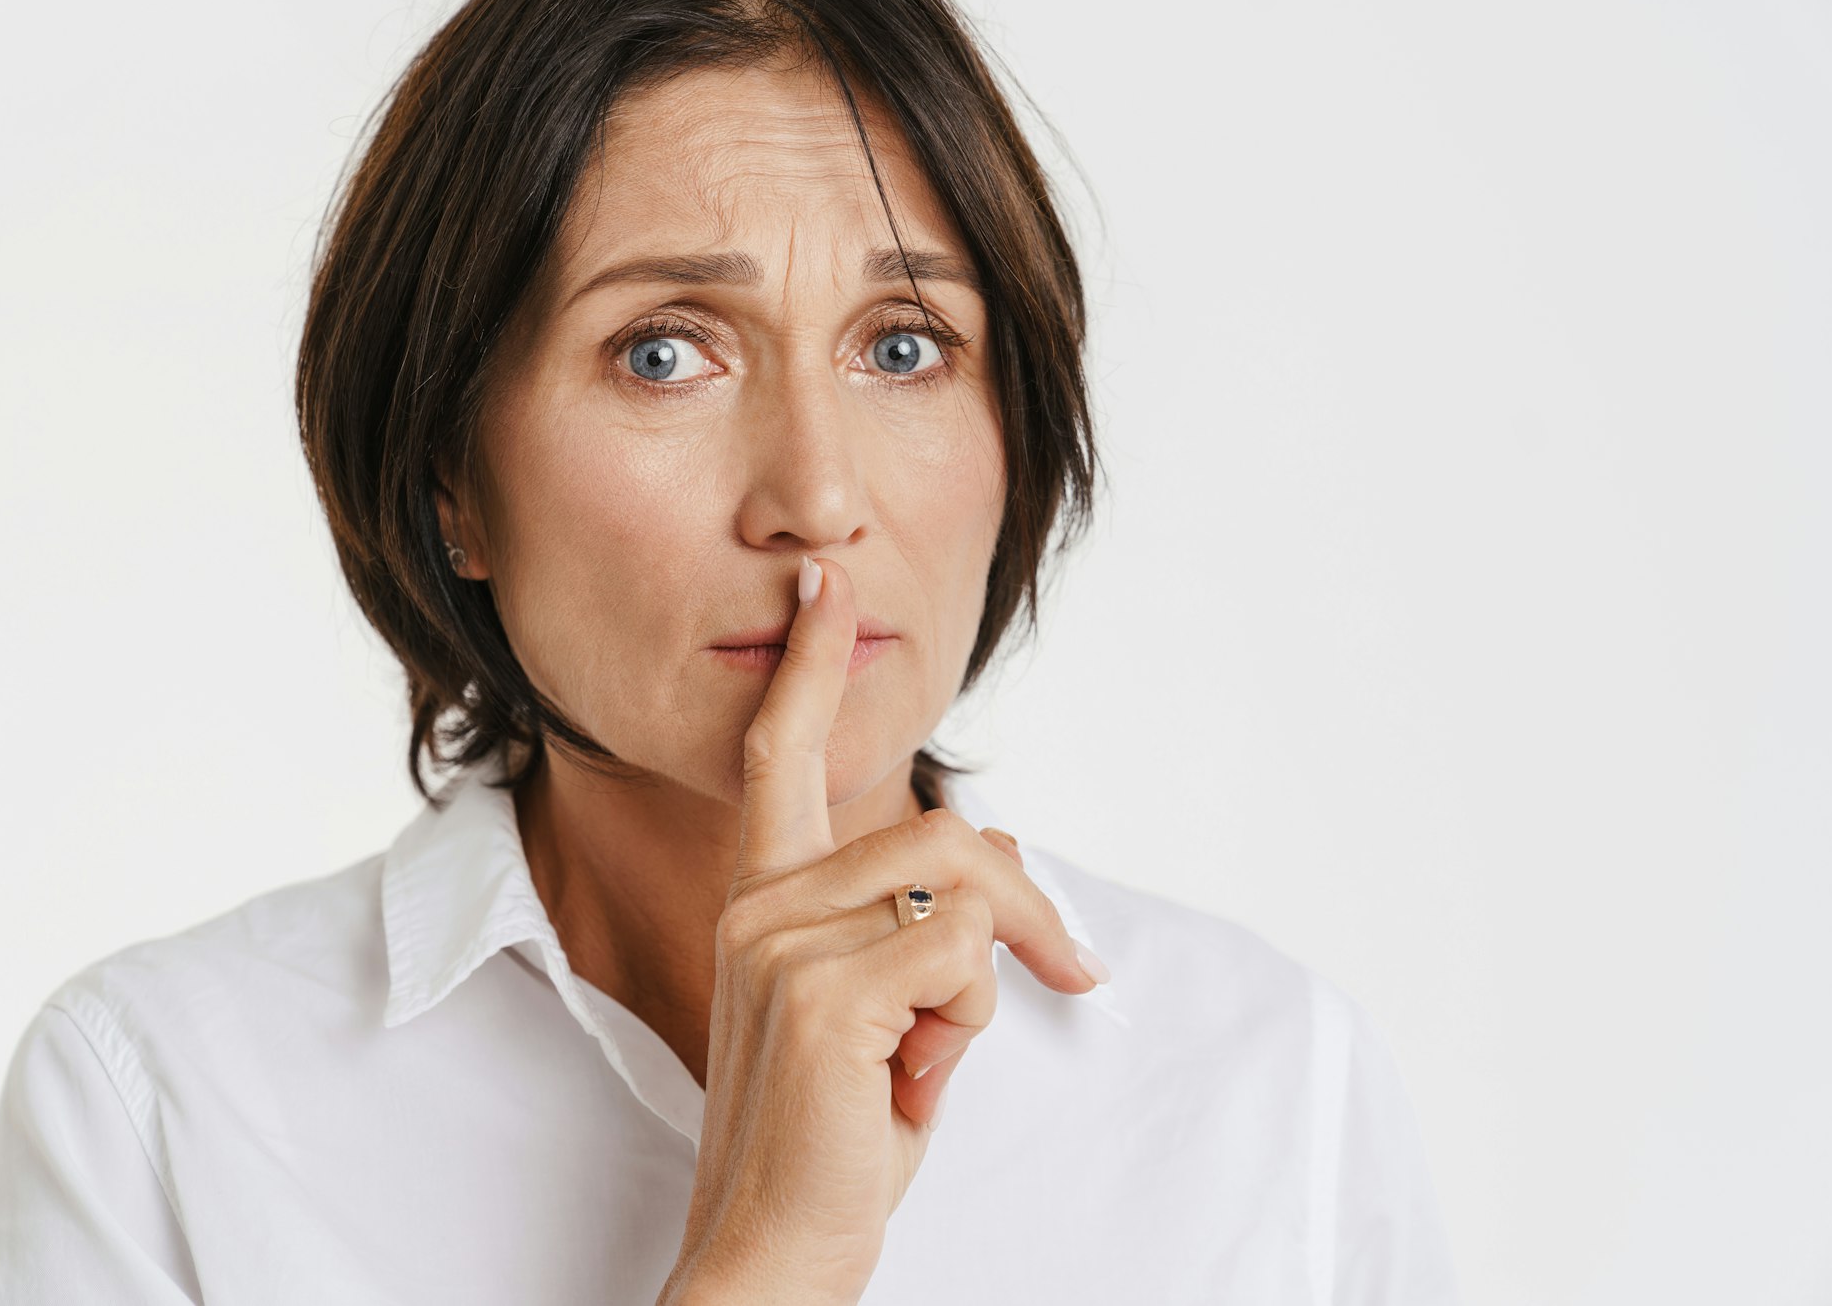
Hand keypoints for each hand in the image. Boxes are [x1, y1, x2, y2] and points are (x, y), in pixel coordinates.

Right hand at [658, 555, 1102, 1305]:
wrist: (774, 1248)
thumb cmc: (831, 1132)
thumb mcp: (890, 1009)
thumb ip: (920, 919)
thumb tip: (1001, 844)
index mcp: (765, 897)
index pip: (782, 756)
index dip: (809, 670)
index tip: (823, 591)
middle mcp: (761, 903)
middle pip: (949, 829)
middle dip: (1028, 908)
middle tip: (1070, 974)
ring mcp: (781, 941)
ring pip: (967, 893)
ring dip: (985, 988)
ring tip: (923, 1057)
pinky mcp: (821, 992)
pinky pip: (966, 956)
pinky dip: (970, 1026)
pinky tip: (909, 1082)